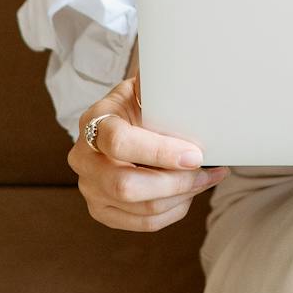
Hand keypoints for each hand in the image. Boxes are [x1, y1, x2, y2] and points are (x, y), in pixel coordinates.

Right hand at [68, 68, 229, 231]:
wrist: (117, 125)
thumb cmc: (137, 105)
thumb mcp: (144, 87)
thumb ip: (159, 83)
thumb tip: (191, 69)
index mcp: (94, 121)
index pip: (119, 142)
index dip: (159, 152)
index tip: (195, 154)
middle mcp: (84, 159)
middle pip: (127, 186)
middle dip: (176, 182)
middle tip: (208, 169)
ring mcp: (90, 189)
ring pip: (141, 208)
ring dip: (182, 196)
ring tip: (208, 178)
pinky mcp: (103, 211)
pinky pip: (144, 223)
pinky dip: (174, 211)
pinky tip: (191, 193)